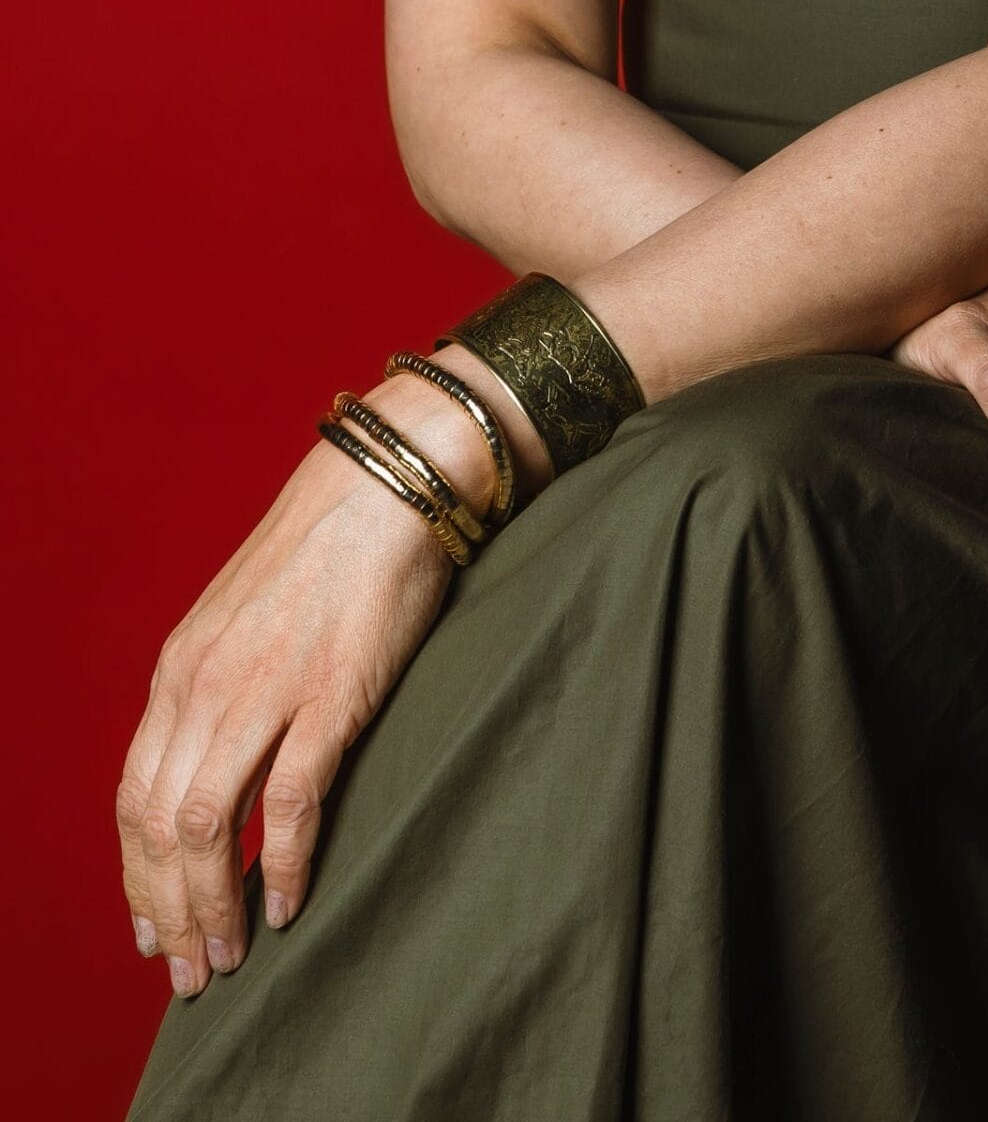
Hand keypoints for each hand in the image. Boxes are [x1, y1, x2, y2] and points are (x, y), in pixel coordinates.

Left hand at [115, 375, 494, 999]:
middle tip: (190, 969)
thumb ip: (217, 687)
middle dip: (169, 908)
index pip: (134, 795)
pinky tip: (287, 904)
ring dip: (214, 904)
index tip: (152, 925)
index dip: (136, 872)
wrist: (387, 483)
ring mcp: (267, 690)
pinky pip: (293, 801)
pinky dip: (283, 864)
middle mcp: (207, 684)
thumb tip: (209, 764)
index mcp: (182, 668)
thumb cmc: (326, 550)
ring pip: (209, 824)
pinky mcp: (333, 694)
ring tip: (227, 953)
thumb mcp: (241, 619)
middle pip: (160, 824)